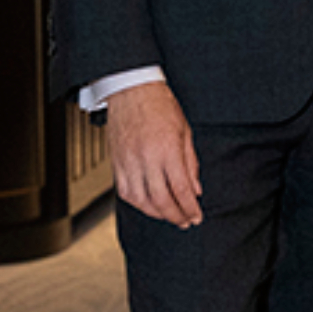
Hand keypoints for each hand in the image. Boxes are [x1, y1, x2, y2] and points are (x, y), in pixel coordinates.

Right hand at [106, 81, 201, 227]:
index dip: (190, 208)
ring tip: (170, 216)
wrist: (131, 89)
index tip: (197, 217)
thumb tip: (196, 190)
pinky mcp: (116, 162)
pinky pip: (124, 191)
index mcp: (167, 150)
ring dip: (156, 213)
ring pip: (140, 200)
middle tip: (186, 222)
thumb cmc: (160, 105)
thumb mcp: (185, 132)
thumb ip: (190, 164)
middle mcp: (146, 158)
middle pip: (161, 200)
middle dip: (176, 216)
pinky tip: (148, 205)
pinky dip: (138, 203)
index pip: (181, 189)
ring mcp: (128, 161)